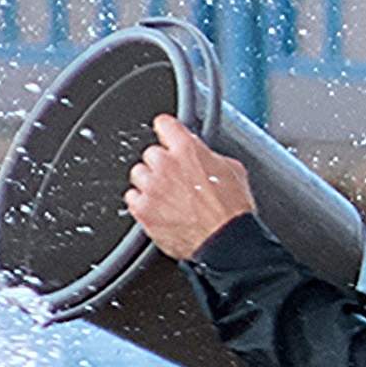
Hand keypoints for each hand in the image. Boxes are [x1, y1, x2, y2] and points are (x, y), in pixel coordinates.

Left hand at [125, 113, 257, 259]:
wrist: (225, 242)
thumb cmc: (232, 211)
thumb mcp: (233, 170)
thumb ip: (210, 156)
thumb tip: (203, 155)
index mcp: (188, 149)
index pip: (164, 124)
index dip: (168, 132)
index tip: (168, 137)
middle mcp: (166, 165)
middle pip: (150, 152)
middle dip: (162, 164)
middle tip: (177, 179)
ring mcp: (151, 187)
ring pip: (138, 174)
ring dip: (150, 182)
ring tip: (168, 196)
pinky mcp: (142, 209)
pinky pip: (132, 197)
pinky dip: (143, 202)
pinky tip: (160, 208)